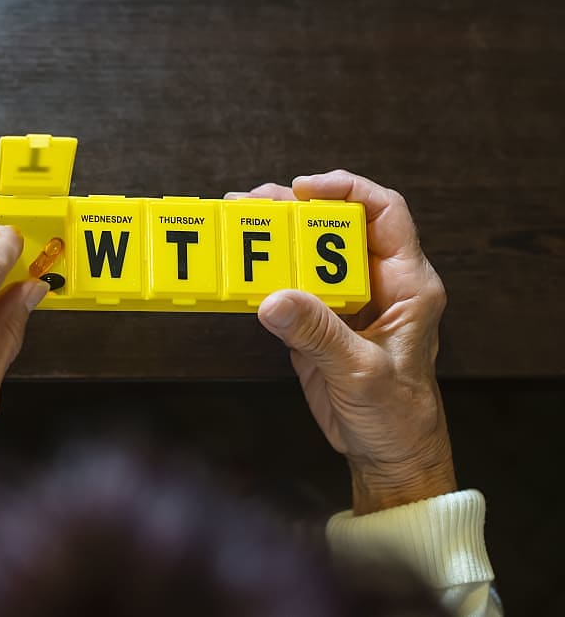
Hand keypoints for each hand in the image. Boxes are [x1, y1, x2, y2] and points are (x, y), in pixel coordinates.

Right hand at [231, 171, 455, 513]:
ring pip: (308, 251)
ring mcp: (345, 301)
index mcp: (407, 284)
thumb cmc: (398, 416)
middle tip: (251, 204)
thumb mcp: (361, 374)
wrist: (387, 455)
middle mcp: (377, 283)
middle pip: (335, 225)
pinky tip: (238, 267)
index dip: (346, 190)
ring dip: (273, 235)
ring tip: (235, 222)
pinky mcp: (318, 321)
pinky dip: (262, 272)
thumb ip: (319, 335)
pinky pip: (289, 285)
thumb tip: (274, 299)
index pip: (384, 213)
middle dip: (293, 208)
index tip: (305, 188)